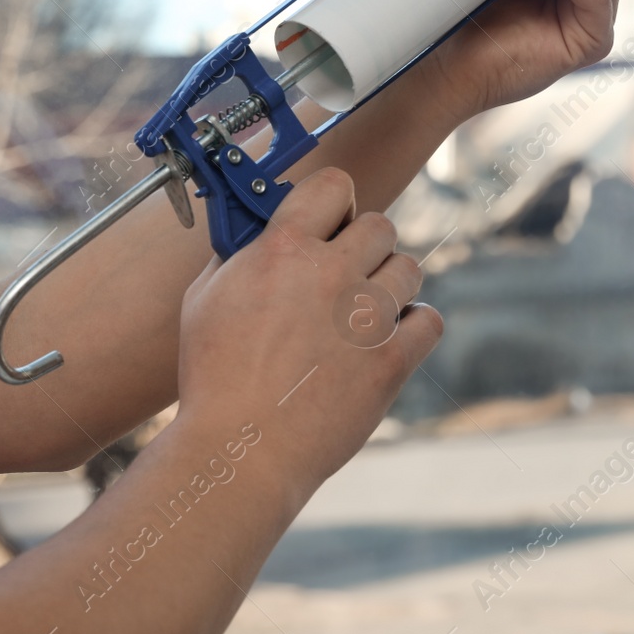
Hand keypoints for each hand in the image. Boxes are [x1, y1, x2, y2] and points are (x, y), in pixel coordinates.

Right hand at [175, 167, 441, 493]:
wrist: (241, 449)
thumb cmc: (215, 378)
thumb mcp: (205, 299)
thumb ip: (238, 255)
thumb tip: (257, 227)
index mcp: (282, 251)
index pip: (334, 184)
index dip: (334, 200)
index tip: (329, 220)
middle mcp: (331, 274)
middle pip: (381, 225)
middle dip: (364, 245)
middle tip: (344, 274)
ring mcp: (366, 318)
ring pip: (409, 268)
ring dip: (389, 284)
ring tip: (361, 313)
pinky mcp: (391, 360)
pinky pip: (428, 319)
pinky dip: (413, 327)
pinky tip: (386, 340)